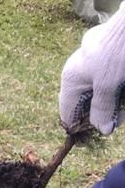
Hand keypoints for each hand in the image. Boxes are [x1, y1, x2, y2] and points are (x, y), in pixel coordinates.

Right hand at [59, 9, 124, 134]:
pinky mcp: (108, 54)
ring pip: (101, 90)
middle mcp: (78, 70)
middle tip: (122, 116)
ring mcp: (93, 60)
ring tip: (124, 104)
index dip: (81, 127)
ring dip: (114, 100)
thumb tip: (103, 130)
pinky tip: (123, 90)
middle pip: (87, 102)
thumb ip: (103, 109)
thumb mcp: (109, 86)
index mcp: (70, 79)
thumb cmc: (115, 53)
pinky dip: (117, 87)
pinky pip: (109, 78)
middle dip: (104, 112)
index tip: (98, 134)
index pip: (68, 113)